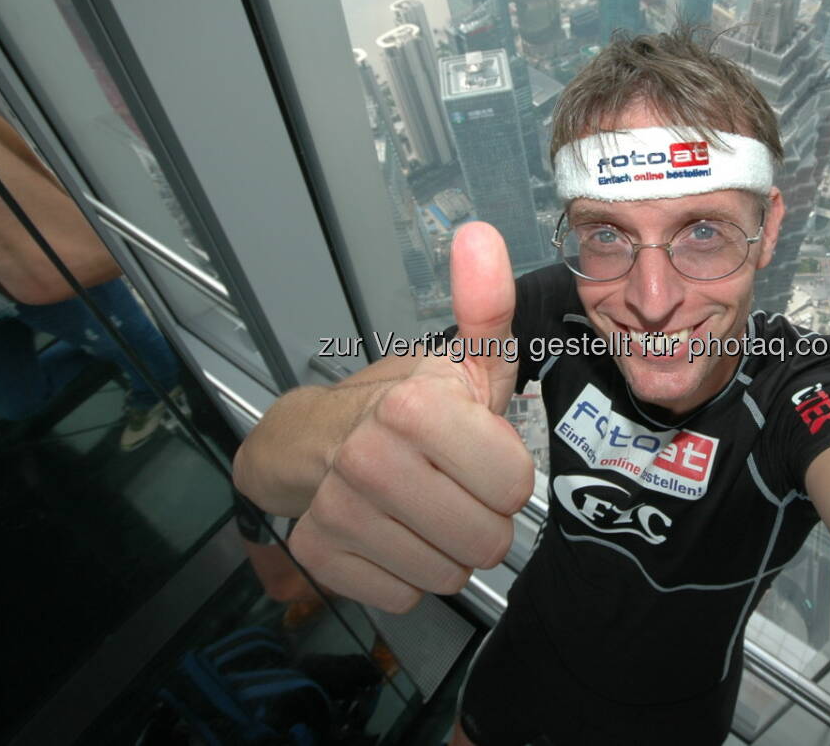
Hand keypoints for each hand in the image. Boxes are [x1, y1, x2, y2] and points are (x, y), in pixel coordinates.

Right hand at [288, 223, 534, 612]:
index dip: (503, 473)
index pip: (515, 488)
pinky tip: (390, 533)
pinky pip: (406, 594)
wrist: (314, 440)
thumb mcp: (461, 361)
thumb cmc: (406, 406)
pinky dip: (405, 572)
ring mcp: (341, 513)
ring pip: (450, 575)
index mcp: (416, 409)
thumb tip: (480, 234)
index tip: (474, 451)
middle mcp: (371, 462)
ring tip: (423, 506)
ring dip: (446, 548)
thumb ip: (485, 308)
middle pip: (486, 541)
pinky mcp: (323, 557)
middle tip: (451, 484)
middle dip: (479, 517)